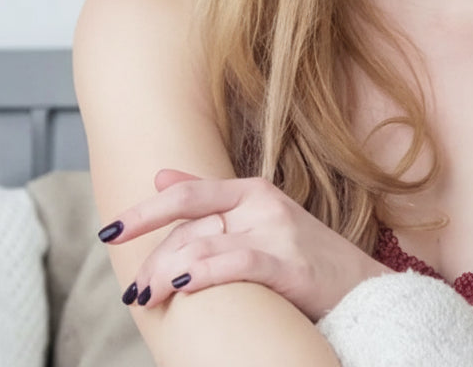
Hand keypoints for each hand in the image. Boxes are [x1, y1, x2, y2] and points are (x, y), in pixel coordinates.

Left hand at [99, 169, 390, 319]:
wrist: (363, 289)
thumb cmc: (304, 259)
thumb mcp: (259, 219)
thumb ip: (212, 200)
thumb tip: (161, 174)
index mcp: (252, 191)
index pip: (187, 194)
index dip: (144, 211)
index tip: (109, 231)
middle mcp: (262, 203)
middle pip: (188, 223)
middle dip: (151, 257)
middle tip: (132, 291)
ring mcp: (277, 232)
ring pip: (204, 244)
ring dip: (165, 273)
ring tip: (145, 299)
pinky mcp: (290, 265)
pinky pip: (237, 264)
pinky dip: (203, 274)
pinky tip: (180, 287)